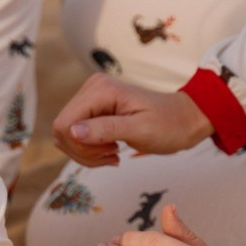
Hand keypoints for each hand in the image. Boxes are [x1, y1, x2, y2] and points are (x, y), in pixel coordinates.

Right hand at [52, 73, 212, 165]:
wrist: (183, 121)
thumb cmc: (168, 125)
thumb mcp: (140, 130)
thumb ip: (105, 129)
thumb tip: (72, 132)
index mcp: (101, 90)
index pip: (65, 123)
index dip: (79, 146)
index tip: (108, 152)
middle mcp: (91, 90)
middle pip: (63, 130)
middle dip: (84, 151)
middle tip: (113, 156)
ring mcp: (90, 99)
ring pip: (67, 136)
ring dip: (87, 153)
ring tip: (114, 155)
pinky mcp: (92, 110)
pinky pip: (76, 135)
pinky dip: (90, 150)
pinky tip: (110, 152)